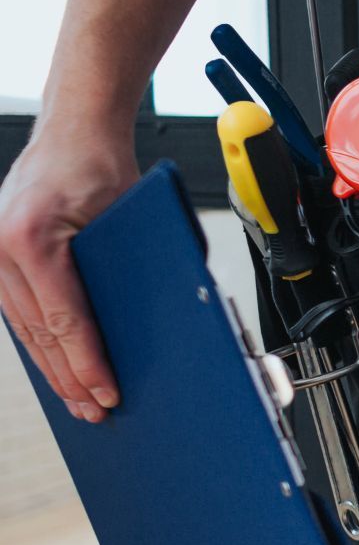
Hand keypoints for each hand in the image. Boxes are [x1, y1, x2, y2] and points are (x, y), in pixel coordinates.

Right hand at [0, 118, 136, 420]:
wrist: (73, 131)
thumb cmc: (103, 168)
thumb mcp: (130, 219)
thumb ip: (134, 269)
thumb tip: (157, 326)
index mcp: (32, 237)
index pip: (66, 320)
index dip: (87, 365)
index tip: (108, 395)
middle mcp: (1, 246)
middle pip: (40, 333)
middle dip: (71, 379)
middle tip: (98, 413)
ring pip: (24, 328)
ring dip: (53, 369)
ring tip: (79, 403)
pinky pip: (18, 311)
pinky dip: (40, 343)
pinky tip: (57, 368)